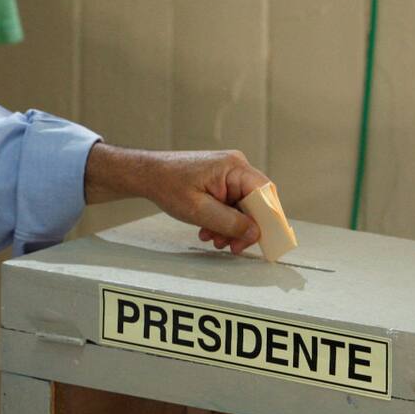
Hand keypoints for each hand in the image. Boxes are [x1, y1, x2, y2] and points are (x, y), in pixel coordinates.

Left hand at [143, 149, 267, 254]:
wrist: (147, 175)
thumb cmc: (167, 185)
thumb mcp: (199, 210)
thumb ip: (229, 222)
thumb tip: (255, 233)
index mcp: (234, 167)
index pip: (265, 194)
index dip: (267, 220)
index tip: (263, 241)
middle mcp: (236, 167)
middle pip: (255, 203)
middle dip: (243, 228)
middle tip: (233, 246)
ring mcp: (228, 173)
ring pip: (242, 207)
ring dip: (230, 227)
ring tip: (214, 239)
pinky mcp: (220, 181)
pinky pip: (231, 204)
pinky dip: (222, 220)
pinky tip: (208, 230)